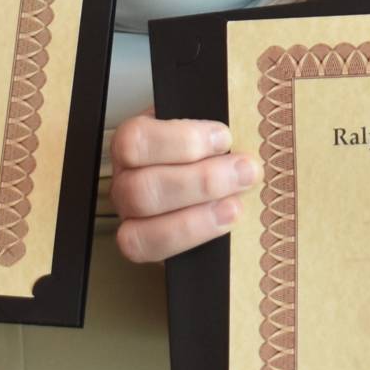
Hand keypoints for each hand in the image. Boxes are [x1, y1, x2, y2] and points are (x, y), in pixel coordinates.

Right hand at [110, 115, 258, 264]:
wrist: (211, 179)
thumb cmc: (208, 150)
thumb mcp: (207, 129)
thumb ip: (216, 126)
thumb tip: (241, 119)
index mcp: (134, 142)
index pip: (135, 140)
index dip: (181, 139)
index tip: (223, 138)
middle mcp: (125, 180)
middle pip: (141, 188)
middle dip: (200, 181)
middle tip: (244, 172)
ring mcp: (131, 216)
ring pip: (141, 225)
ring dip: (197, 217)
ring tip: (236, 205)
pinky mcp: (143, 244)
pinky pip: (152, 250)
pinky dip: (191, 237)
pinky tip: (224, 223)